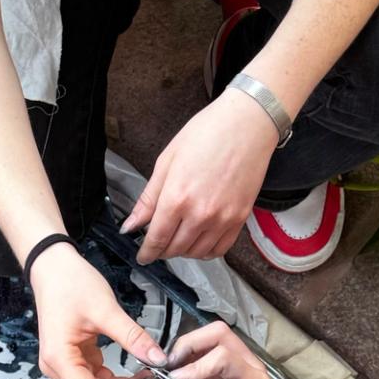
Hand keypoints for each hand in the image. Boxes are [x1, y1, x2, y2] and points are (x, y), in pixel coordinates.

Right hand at [27, 242, 167, 378]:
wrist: (52, 266)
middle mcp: (57, 366)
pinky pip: (96, 375)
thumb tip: (158, 358)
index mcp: (60, 359)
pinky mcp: (73, 356)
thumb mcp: (106, 311)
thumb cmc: (68, 284)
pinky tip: (136, 374)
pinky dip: (115, 378)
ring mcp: (64, 363)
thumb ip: (133, 337)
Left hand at [121, 90, 276, 261]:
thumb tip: (131, 224)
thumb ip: (149, 199)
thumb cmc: (207, 134)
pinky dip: (206, 251)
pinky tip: (199, 240)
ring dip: (183, 251)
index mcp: (177, 198)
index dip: (146, 252)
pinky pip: (220, 249)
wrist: (247, 124)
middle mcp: (200, 214)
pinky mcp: (240, 218)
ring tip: (178, 239)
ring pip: (196, 253)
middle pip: (175, 249)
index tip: (143, 255)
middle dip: (162, 250)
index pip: (156, 239)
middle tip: (158, 242)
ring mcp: (223, 219)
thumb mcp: (167, 161)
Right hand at [156, 322, 294, 378]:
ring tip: (172, 371)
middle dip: (190, 344)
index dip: (195, 365)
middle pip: (218, 334)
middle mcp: (250, 368)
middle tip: (171, 366)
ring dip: (189, 351)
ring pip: (213, 341)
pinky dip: (192, 362)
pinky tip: (180, 378)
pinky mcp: (231, 377)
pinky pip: (209, 358)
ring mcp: (241, 370)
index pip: (222, 356)